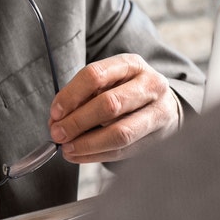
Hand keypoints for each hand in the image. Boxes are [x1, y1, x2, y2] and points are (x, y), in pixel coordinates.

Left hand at [47, 54, 182, 163]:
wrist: (164, 106)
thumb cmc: (126, 92)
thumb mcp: (107, 82)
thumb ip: (82, 96)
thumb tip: (56, 120)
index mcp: (131, 64)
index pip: (95, 75)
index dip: (71, 95)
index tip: (55, 113)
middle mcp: (150, 85)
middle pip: (109, 104)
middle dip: (77, 122)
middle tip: (57, 133)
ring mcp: (158, 113)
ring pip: (120, 133)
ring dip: (87, 144)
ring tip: (67, 148)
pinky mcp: (159, 138)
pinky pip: (123, 151)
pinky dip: (96, 155)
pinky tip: (79, 155)